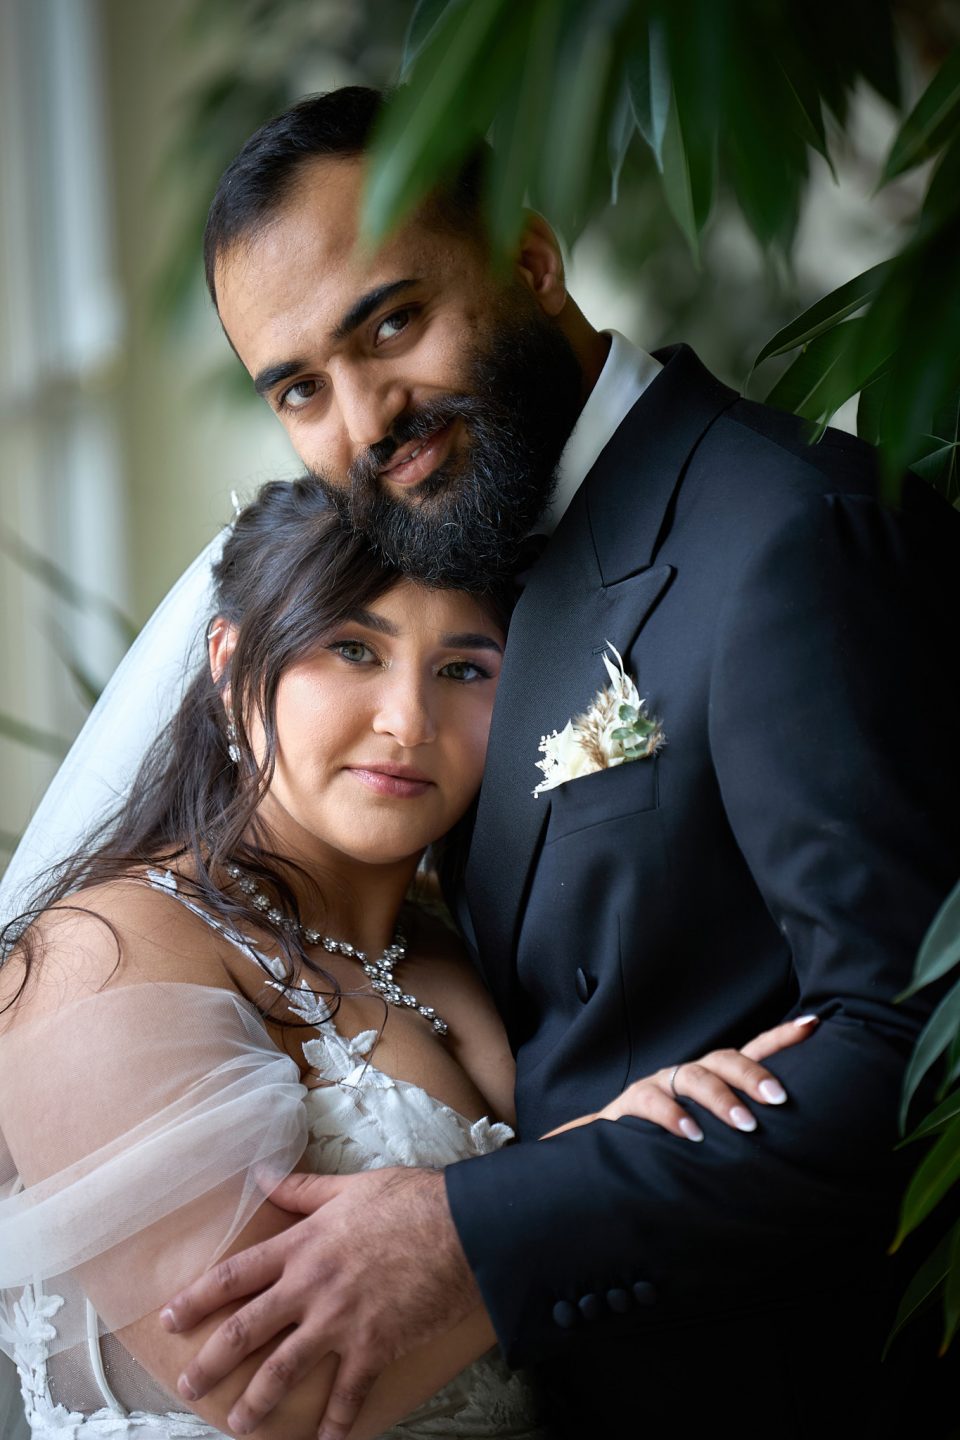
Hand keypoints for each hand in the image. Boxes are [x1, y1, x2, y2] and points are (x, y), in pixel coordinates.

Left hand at [159, 1166, 480, 1439]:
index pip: (235, 1274)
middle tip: (187, 1386)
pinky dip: (334, 1425)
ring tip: (237, 1424)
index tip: (170, 1318)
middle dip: (211, 1362)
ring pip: (284, 1369)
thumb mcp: (349, 1187)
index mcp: (302, 1245)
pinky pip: (347, 1394)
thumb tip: (260, 1173)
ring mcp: (341, 1320)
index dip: (198, 1298)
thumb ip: (301, 1188)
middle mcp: (311, 1286)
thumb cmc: (407, 1200)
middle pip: (246, 1329)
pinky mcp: (374, 1345)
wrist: (463, 1227)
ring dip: (256, 1402)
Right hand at [547, 1014, 818, 1141]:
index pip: (751, 1050)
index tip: (812, 1025)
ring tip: (746, 1124)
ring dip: (721, 1099)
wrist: (613, 1153)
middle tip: (779, 1098)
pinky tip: (692, 1134)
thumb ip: (744, 1128)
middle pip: (723, 1059)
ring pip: (693, 1078)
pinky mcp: (633, 1103)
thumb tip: (803, 1146)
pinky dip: (673, 1116)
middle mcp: (689, 1074)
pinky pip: (652, 1101)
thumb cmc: (677, 1144)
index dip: (781, 1038)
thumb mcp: (716, 1132)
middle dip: (752, 1074)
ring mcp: (661, 1085)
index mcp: (714, 1077)